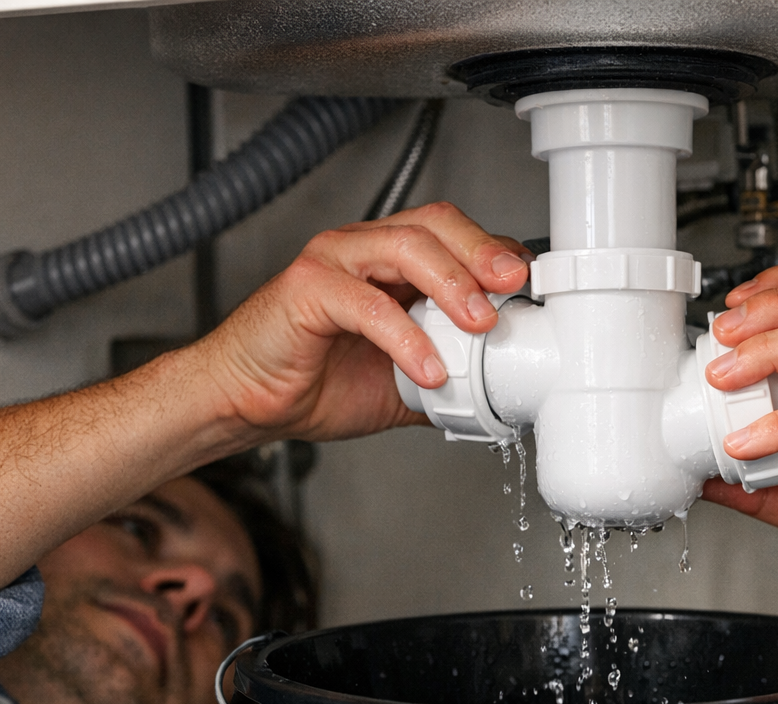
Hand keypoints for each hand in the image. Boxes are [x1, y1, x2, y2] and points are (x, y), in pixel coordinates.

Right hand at [197, 202, 531, 443]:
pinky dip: (404, 336)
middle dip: (482, 253)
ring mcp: (333, 262)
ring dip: (452, 283)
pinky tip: (428, 368)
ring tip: (481, 324)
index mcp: (391, 264)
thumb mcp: (405, 384)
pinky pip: (366, 304)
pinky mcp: (305, 289)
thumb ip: (453, 377)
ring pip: (404, 247)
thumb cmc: (314, 381)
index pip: (455, 236)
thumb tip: (505, 392)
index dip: (496, 254)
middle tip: (514, 288)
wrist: (247, 403)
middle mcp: (363, 250)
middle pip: (435, 225)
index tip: (530, 288)